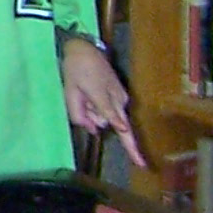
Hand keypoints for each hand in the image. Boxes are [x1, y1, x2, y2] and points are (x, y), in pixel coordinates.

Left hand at [62, 36, 144, 170]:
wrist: (85, 48)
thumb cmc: (76, 68)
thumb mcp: (71, 91)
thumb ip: (80, 114)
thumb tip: (95, 130)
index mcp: (106, 100)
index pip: (121, 128)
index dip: (131, 148)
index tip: (141, 163)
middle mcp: (119, 101)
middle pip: (104, 122)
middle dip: (90, 115)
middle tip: (79, 95)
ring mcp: (121, 98)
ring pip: (104, 116)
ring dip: (91, 108)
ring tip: (84, 90)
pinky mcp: (120, 95)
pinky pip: (107, 109)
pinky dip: (96, 104)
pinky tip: (89, 90)